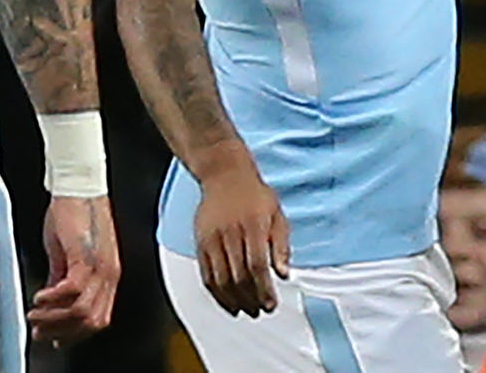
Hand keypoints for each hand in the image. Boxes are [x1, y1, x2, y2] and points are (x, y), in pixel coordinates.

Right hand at [30, 195, 119, 344]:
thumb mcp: (69, 254)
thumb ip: (63, 278)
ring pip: (83, 311)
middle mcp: (109, 273)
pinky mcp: (86, 256)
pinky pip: (73, 290)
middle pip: (93, 321)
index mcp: (108, 274)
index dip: (74, 334)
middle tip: (39, 329)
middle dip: (62, 331)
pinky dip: (53, 299)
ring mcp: (101, 266)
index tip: (52, 337)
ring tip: (35, 313)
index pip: (99, 318)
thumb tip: (53, 301)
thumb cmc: (75, 214)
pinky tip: (40, 296)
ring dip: (54, 318)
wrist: (78, 187)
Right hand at [194, 158, 289, 317]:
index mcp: (253, 225)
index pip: (258, 265)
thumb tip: (284, 274)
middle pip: (239, 275)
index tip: (271, 305)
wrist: (225, 175)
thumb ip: (281, 245)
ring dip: (233, 300)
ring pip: (221, 279)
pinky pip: (206, 274)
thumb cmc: (255, 196)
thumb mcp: (277, 215)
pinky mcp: (200, 242)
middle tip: (260, 311)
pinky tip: (227, 302)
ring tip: (246, 310)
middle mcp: (231, 232)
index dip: (264, 289)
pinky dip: (216, 292)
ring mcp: (212, 238)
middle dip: (250, 298)